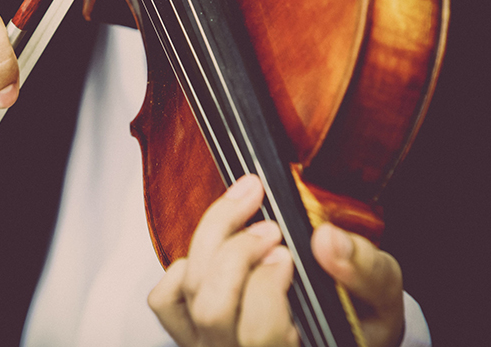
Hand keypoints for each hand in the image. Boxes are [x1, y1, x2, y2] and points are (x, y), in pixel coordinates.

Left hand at [148, 174, 405, 346]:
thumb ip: (365, 270)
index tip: (287, 250)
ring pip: (188, 294)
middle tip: (270, 228)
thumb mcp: (380, 298)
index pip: (261, 335)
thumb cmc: (356, 317)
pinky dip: (183, 267)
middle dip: (237, 254)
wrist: (337, 332)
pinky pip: (164, 300)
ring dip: (213, 240)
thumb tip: (326, 238)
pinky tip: (218, 252)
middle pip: (213, 309)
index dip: (267, 286)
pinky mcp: (189, 331)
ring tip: (247, 211)